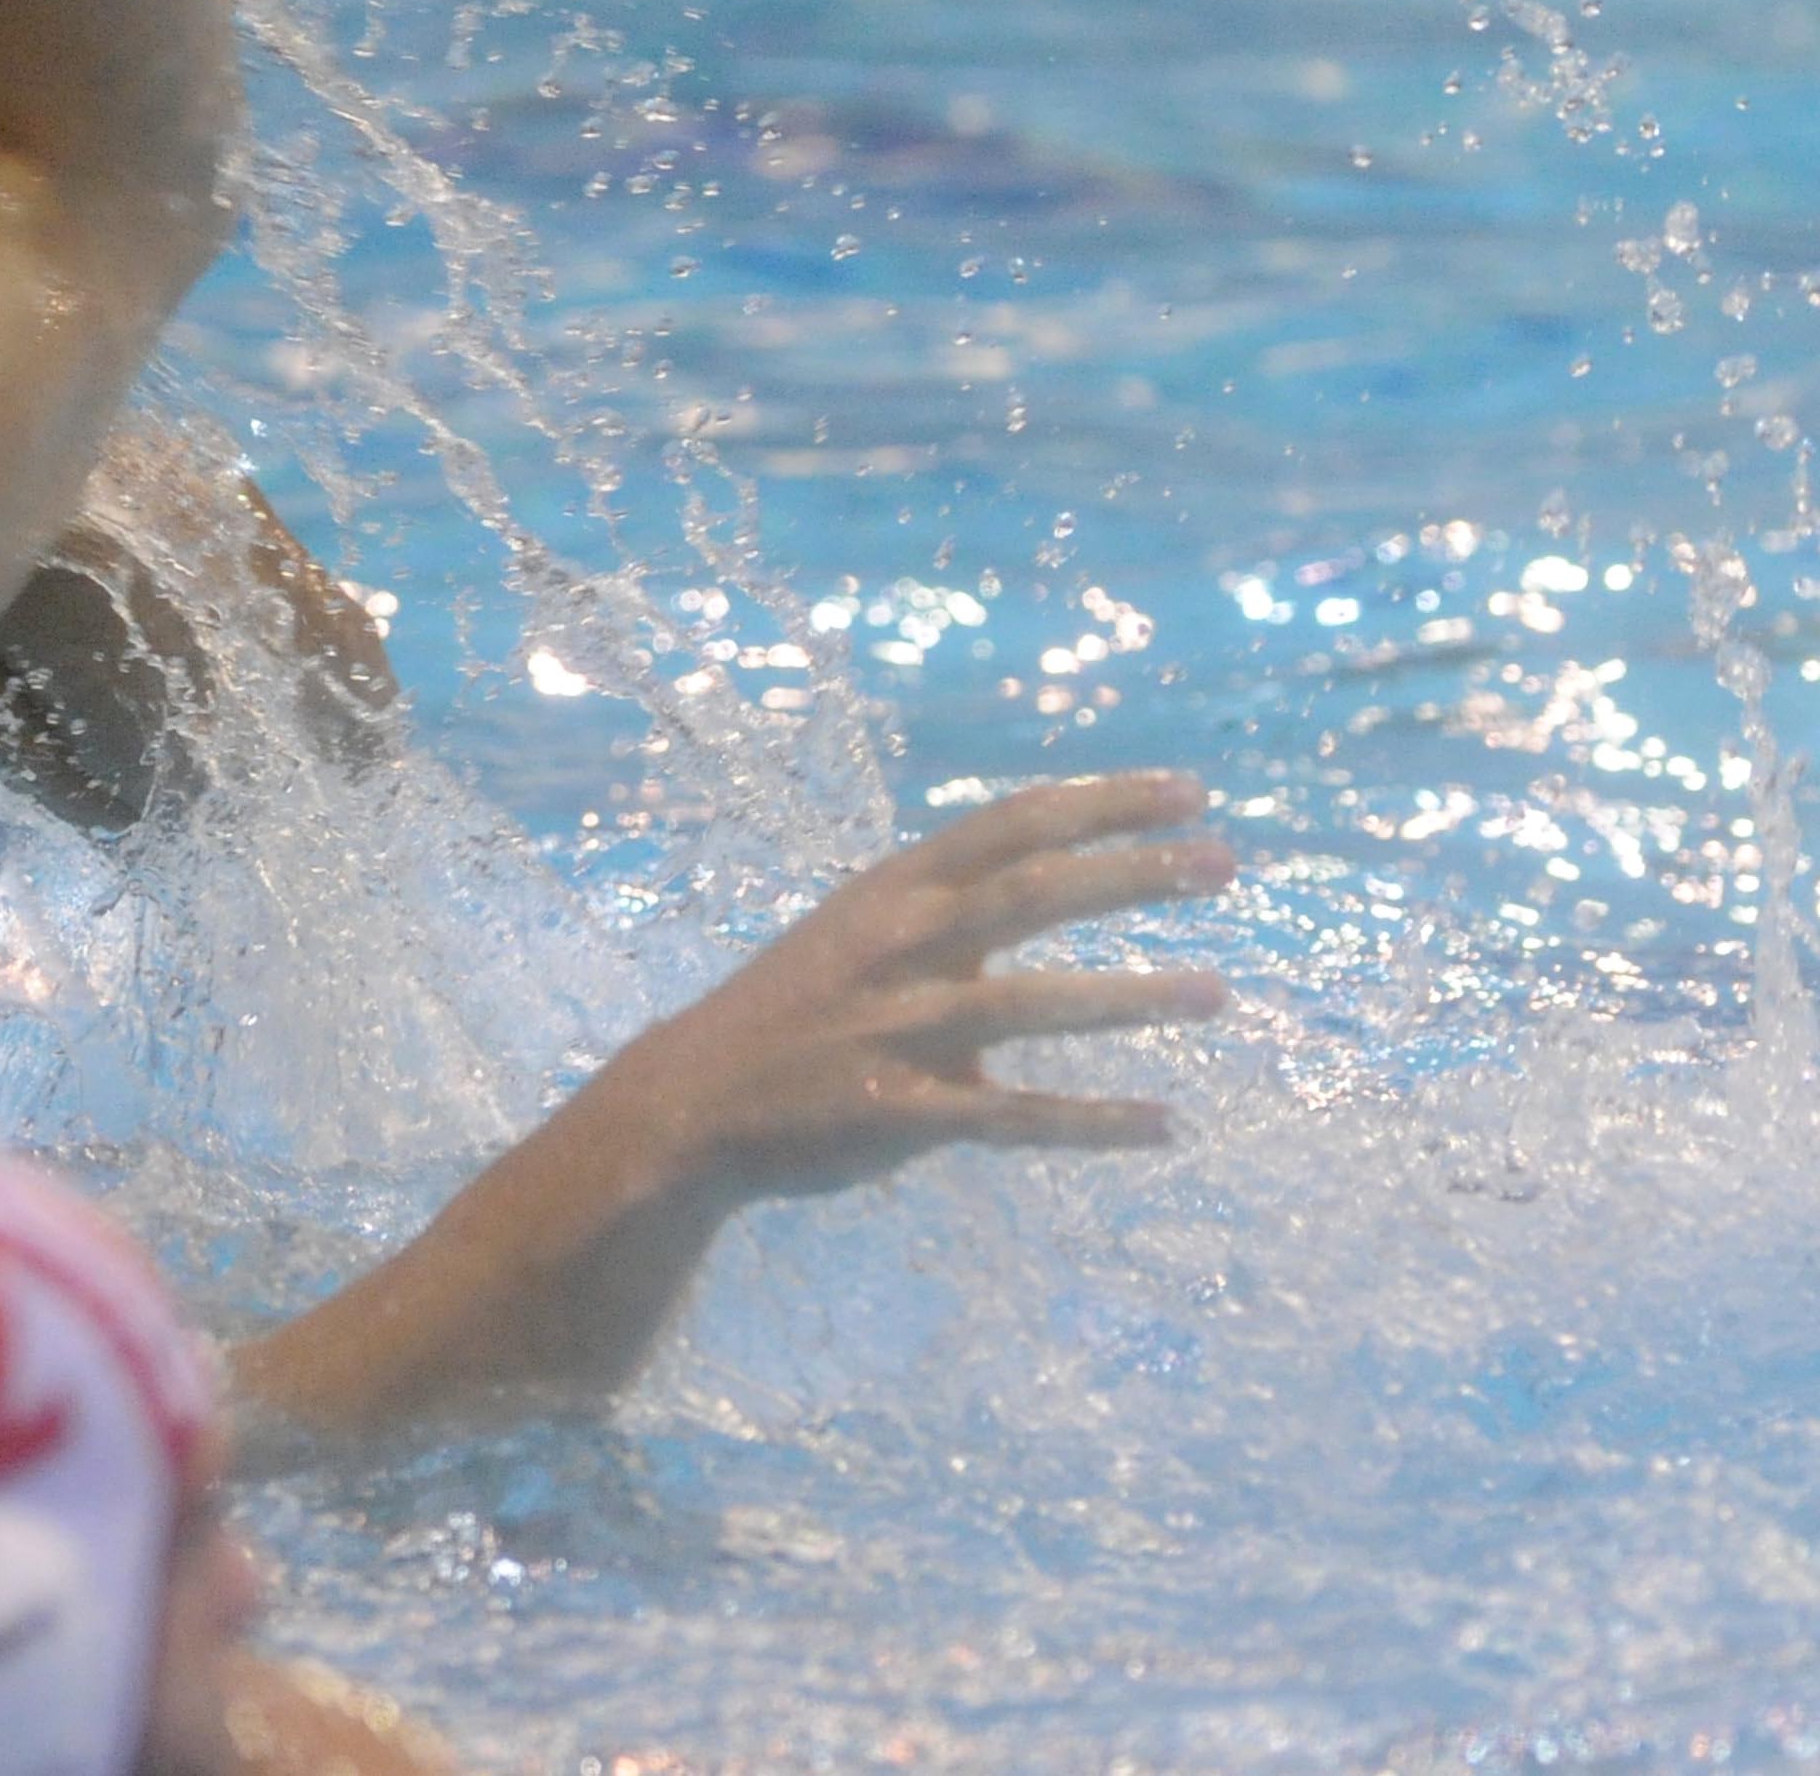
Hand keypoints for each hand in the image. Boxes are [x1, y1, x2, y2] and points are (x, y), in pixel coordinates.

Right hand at [598, 768, 1234, 1200]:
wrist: (692, 1102)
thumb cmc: (794, 1009)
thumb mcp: (859, 927)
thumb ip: (949, 905)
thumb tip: (1056, 874)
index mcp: (895, 890)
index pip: (1014, 823)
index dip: (1105, 801)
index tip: (1190, 791)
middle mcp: (901, 946)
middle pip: (1034, 891)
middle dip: (1135, 873)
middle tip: (1225, 862)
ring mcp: (899, 1030)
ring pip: (1034, 1005)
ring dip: (1133, 997)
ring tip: (1218, 993)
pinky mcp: (900, 1111)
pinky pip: (1013, 1117)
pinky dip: (1092, 1122)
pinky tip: (1164, 1125)